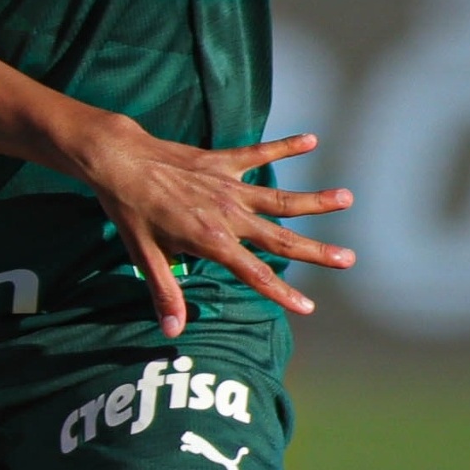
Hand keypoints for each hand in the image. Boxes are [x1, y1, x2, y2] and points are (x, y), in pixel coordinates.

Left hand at [69, 120, 355, 337]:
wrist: (120, 161)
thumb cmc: (130, 211)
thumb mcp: (145, 256)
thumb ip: (165, 292)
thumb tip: (173, 330)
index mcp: (212, 241)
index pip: (254, 273)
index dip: (281, 293)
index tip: (307, 306)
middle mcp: (229, 214)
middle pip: (281, 237)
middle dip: (316, 251)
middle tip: (349, 259)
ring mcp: (229, 186)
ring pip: (281, 197)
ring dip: (315, 200)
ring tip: (347, 198)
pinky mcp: (223, 161)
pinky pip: (260, 152)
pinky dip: (285, 146)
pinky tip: (311, 140)